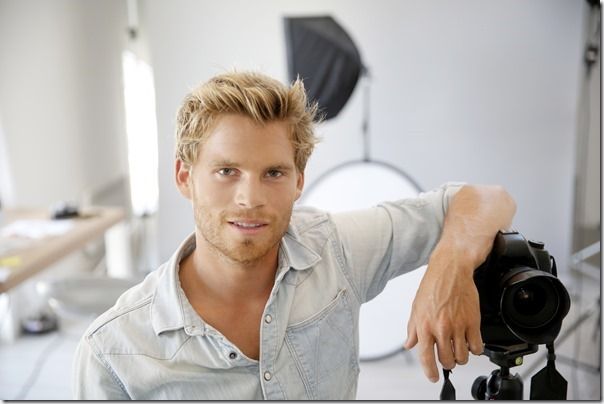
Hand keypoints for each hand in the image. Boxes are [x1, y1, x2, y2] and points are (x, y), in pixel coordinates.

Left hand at [403, 247, 483, 382]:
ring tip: (458, 349)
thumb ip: (413, 329)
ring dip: (461, 357)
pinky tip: (470, 343)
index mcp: (424, 325)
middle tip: (447, 357)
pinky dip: (475, 349)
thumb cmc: (433, 286)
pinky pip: (477, 347)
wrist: (451, 270)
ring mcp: (458, 326)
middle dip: (447, 363)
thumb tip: (410, 343)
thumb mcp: (416, 307)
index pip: (426, 357)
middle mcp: (440, 328)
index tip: (433, 377)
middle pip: (447, 360)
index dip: (430, 371)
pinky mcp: (473, 322)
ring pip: (462, 357)